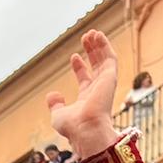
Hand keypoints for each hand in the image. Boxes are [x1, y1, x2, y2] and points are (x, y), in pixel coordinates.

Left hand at [45, 30, 121, 159]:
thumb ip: (55, 105)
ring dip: (99, 45)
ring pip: (104, 59)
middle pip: (96, 66)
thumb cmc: (73, 127)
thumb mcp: (58, 115)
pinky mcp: (110, 77)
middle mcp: (98, 90)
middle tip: (86, 38)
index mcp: (87, 98)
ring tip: (92, 32)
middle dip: (91, 52)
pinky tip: (98, 35)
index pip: (85, 79)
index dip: (80, 67)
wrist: (86, 129)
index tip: (74, 56)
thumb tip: (52, 95)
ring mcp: (105, 83)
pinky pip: (110, 57)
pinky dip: (104, 45)